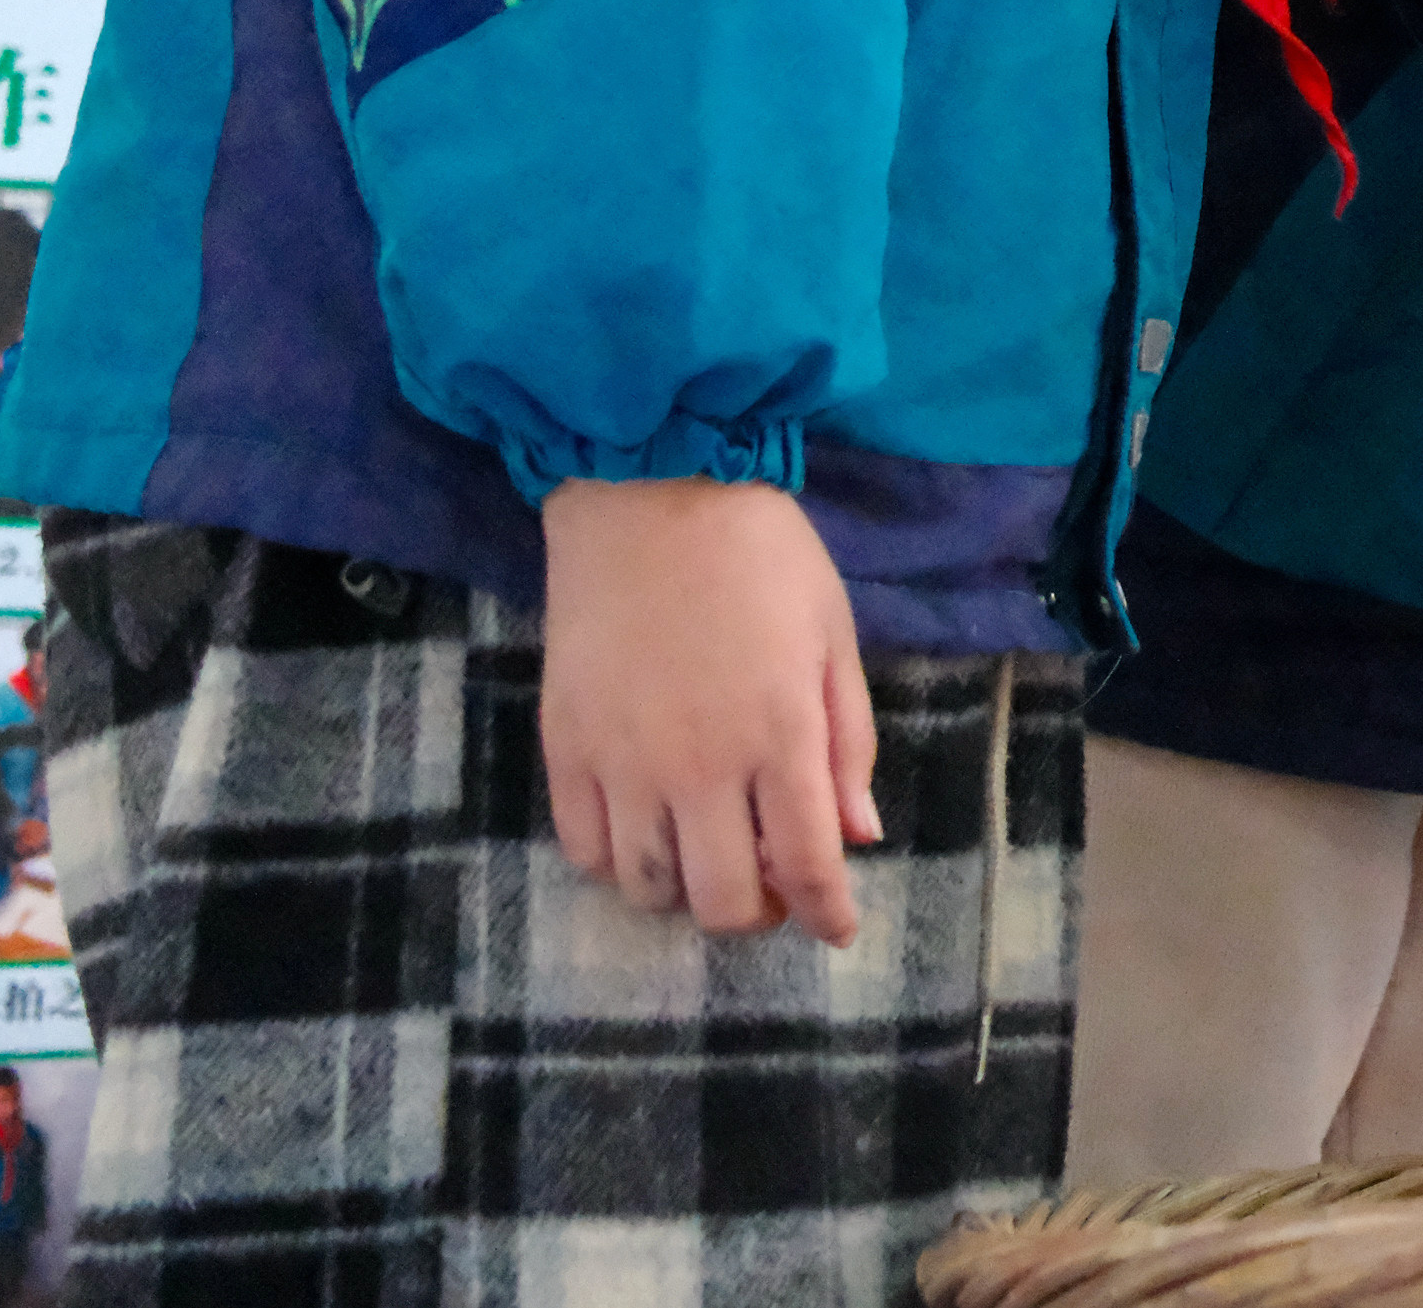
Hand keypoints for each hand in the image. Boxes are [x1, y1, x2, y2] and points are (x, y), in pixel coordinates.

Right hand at [539, 477, 879, 944]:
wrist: (652, 493)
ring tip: (710, 866)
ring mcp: (624, 762)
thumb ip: (847, 743)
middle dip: (759, 914)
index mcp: (780, 735)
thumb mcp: (833, 638)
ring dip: (686, 897)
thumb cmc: (764, 556)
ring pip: (648, 888)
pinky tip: (647, 843)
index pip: (807, 862)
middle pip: (723, 898)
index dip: (826, 912)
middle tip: (775, 892)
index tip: (837, 929)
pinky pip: (585, 849)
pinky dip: (618, 868)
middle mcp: (699, 765)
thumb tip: (857, 835)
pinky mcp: (565, 747)